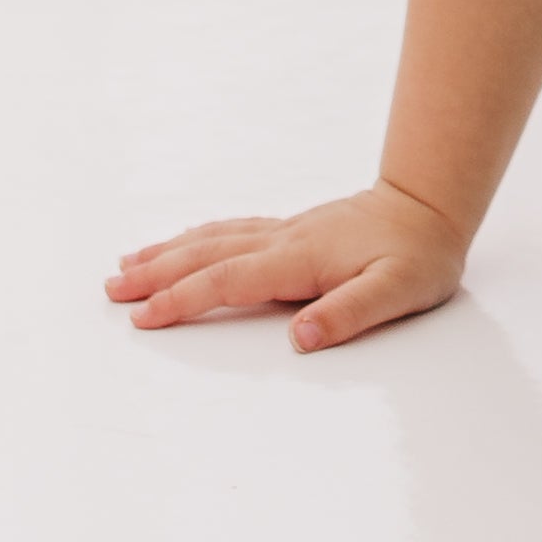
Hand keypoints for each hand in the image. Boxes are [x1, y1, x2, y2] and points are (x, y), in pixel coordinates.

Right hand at [106, 181, 466, 349]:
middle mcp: (284, 240)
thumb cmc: (419, 254)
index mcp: (302, 259)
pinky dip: (196, 238)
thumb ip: (350, 312)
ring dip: (167, 253)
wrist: (431, 205)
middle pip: (206, 255)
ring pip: (213, 239)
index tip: (145, 316)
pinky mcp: (291, 230)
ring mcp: (285, 231)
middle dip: (156, 275)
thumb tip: (300, 336)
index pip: (229, 280)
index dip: (184, 299)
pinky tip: (180, 243)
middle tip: (110, 291)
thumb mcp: (399, 291)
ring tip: (126, 267)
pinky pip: (230, 232)